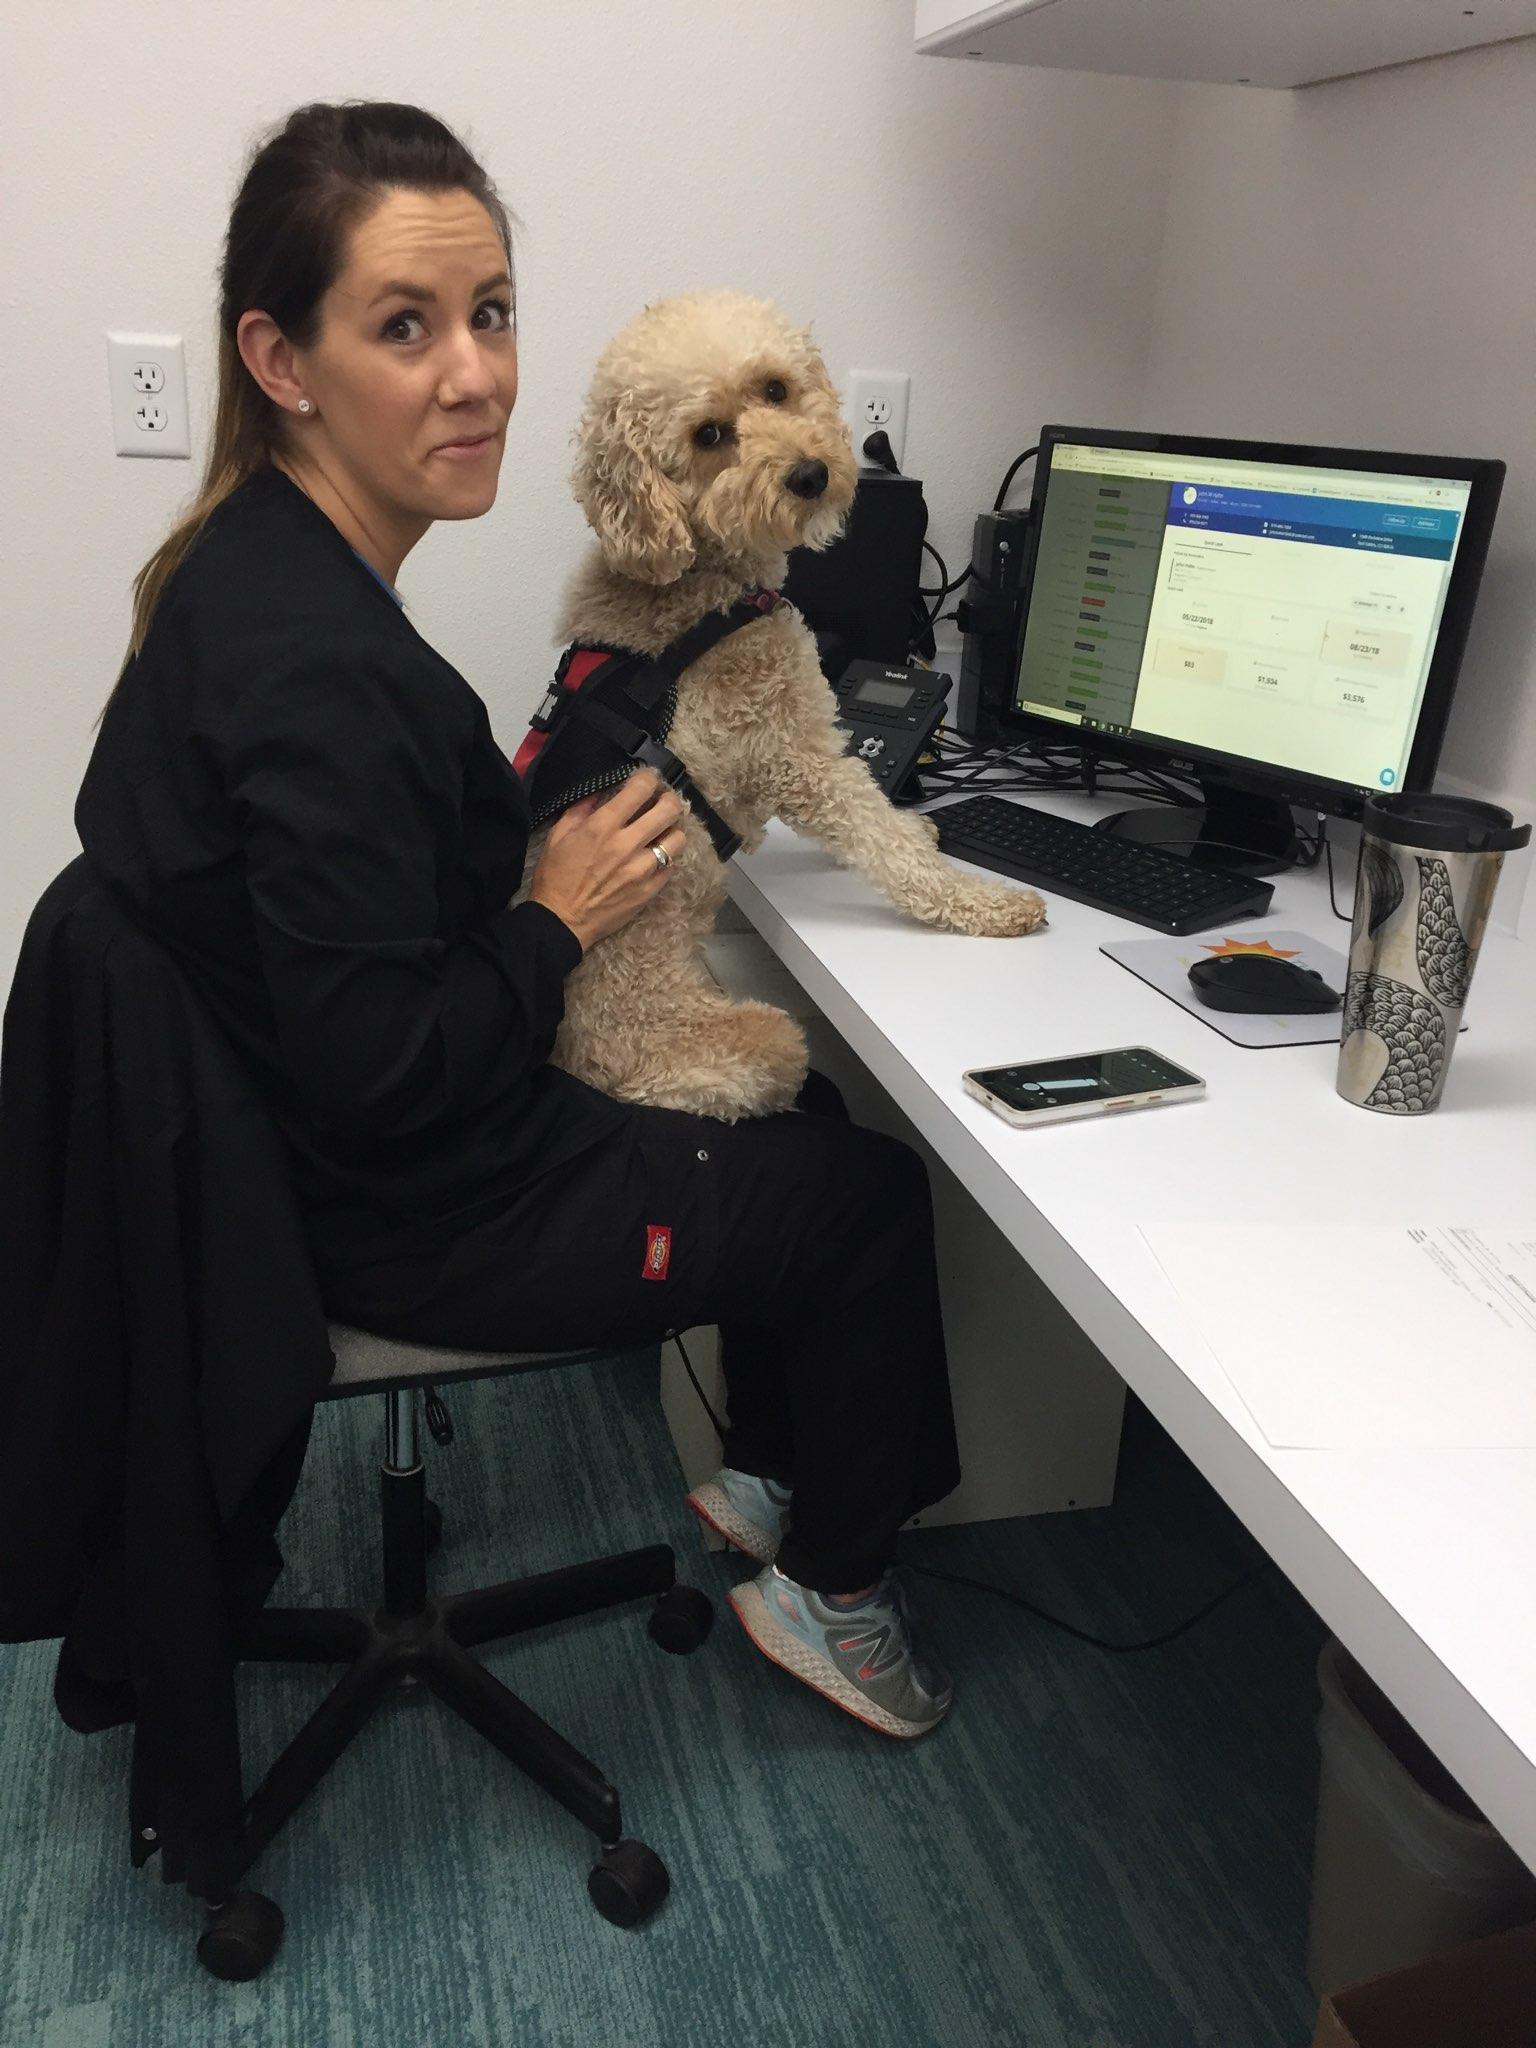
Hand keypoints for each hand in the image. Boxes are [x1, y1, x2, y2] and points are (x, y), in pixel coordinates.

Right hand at [526, 768, 686, 953]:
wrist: (562, 921)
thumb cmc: (556, 876)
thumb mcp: (559, 834)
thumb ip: (582, 808)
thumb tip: (603, 790)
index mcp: (603, 826)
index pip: (641, 789)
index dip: (649, 778)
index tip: (647, 779)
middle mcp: (627, 844)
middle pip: (669, 810)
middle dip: (669, 799)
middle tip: (663, 801)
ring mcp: (643, 869)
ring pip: (678, 838)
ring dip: (671, 830)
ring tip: (662, 831)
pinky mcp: (650, 890)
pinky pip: (672, 866)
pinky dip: (666, 858)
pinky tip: (655, 857)